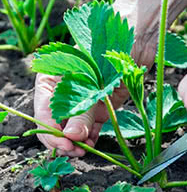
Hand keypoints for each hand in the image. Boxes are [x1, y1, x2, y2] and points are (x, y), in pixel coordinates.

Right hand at [34, 0, 186, 155]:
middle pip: (57, 123)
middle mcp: (66, 92)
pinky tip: (93, 144)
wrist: (136, 41)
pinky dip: (91, 137)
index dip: (51, 131)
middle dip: (64, 139)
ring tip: (85, 151)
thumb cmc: (110, 48)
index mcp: (53, 79)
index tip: (64, 144)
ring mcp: (83, 101)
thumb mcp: (93, 79)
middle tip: (75, 151)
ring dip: (77, 142)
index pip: (44, 111)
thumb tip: (71, 136)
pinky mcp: (100, 106)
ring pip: (73, 129)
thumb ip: (82, 107)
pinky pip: (91, 127)